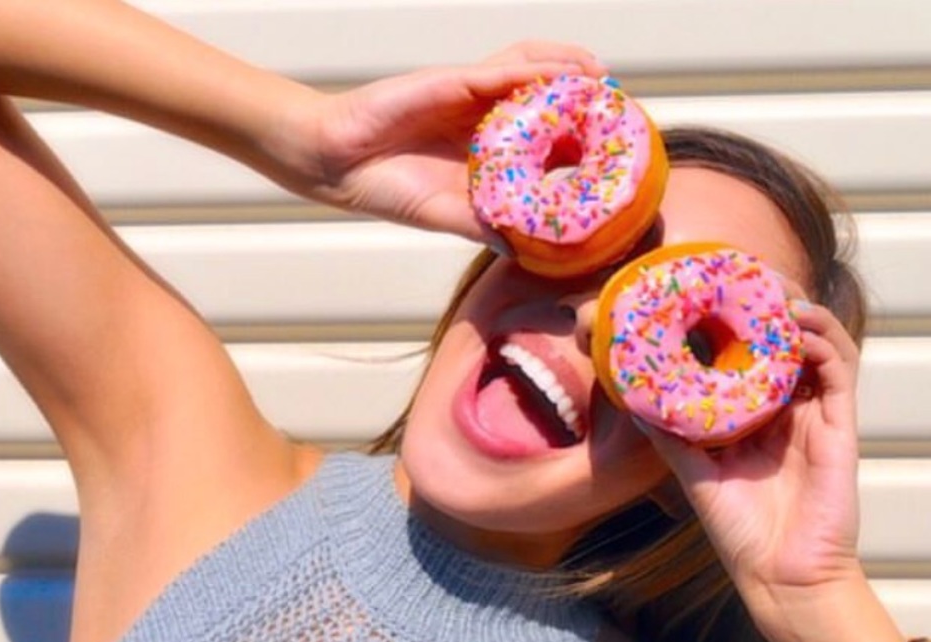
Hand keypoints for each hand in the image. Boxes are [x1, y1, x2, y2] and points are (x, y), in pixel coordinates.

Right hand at [291, 43, 603, 241]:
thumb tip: (528, 253)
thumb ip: (488, 228)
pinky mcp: (454, 82)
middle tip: (618, 113)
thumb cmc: (388, 189)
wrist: (340, 163)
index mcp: (485, 153)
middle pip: (544, 100)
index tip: (609, 155)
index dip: (575, 143)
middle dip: (582, 104)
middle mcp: (484, 120)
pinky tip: (565, 75)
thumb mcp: (448, 216)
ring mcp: (471, 98)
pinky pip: (503, 72)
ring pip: (531, 74)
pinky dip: (536, 71)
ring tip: (601, 80)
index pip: (540, 141)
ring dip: (568, 73)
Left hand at [638, 300, 863, 630]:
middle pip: (785, 342)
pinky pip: (840, 371)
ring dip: (798, 311)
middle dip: (768, 303)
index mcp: (757, 419)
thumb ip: (671, 436)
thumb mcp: (694, 474)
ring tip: (770, 287)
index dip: (736, 324)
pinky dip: (823, 340)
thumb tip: (634, 402)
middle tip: (742, 272)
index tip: (710, 292)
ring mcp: (817, 416)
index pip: (750, 357)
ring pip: (817, 345)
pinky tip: (797, 321)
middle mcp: (789, 411)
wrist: (780, 576)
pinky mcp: (841, 427)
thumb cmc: (740, 530)